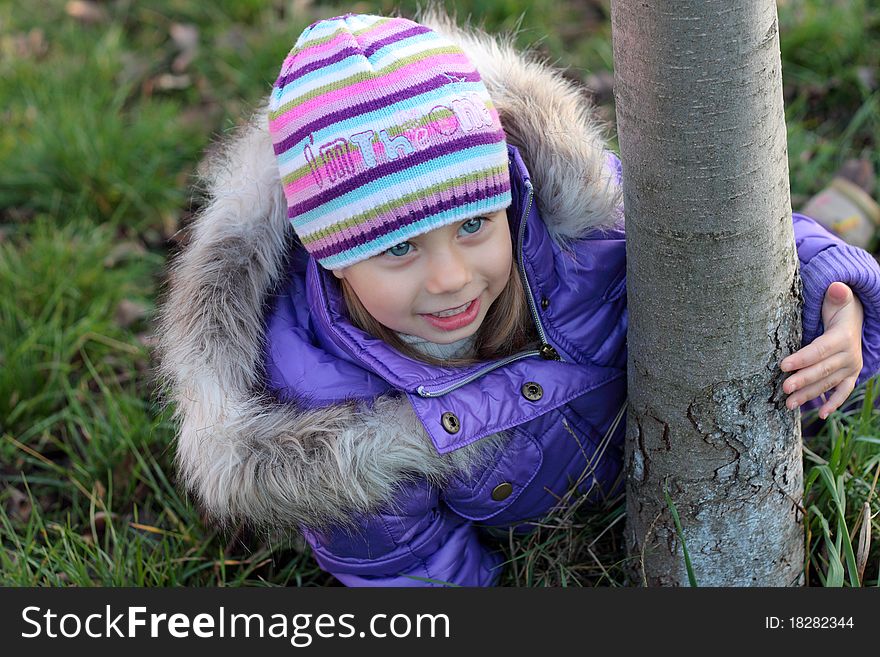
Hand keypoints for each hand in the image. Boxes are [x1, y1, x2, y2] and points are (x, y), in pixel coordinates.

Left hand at [780, 281, 863, 418]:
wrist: (854, 319)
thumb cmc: (838, 308)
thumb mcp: (838, 300)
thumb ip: (836, 295)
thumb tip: (836, 286)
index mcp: (842, 338)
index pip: (819, 351)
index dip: (801, 358)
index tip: (782, 365)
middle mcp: (849, 356)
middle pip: (822, 370)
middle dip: (802, 380)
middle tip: (783, 389)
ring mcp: (850, 368)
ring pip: (827, 384)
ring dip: (809, 395)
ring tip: (788, 404)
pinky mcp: (849, 376)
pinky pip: (842, 392)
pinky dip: (833, 403)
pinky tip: (820, 414)